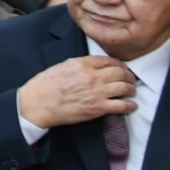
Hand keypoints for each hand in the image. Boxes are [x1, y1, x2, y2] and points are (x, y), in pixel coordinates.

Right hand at [17, 55, 137, 130]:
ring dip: (131, 89)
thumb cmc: (44, 86)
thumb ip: (79, 65)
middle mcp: (92, 76)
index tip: (122, 68)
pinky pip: (122, 106)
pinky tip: (132, 106)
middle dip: (128, 76)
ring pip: (125, 87)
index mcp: (82, 63)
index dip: (119, 64)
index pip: (109, 60)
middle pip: (120, 72)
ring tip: (131, 91)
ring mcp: (97, 92)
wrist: (37, 104)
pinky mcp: (98, 108)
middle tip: (130, 79)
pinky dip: (130, 106)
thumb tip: (92, 67)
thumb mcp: (61, 67)